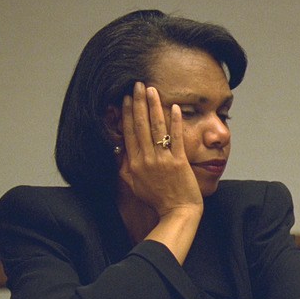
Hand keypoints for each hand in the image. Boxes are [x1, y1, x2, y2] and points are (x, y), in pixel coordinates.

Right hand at [119, 81, 202, 218]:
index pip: (129, 133)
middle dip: (139, 103)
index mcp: (134, 164)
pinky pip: (177, 137)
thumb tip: (120, 150)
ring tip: (152, 90)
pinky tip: (175, 106)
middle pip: (141, 126)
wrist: (177, 212)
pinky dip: (175, 121)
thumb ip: (126, 167)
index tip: (126, 98)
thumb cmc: (158, 200)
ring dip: (154, 107)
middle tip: (137, 85)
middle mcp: (146, 160)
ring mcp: (163, 160)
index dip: (127, 114)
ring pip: (157, 128)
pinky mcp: (179, 162)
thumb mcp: (135, 185)